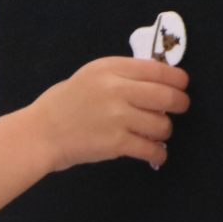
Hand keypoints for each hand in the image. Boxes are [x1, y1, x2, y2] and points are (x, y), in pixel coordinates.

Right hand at [31, 56, 190, 171]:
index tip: (182, 86)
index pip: (158, 70)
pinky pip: (151, 149)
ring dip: (165, 130)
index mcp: (110, 68)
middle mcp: (116, 89)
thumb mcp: (91, 76)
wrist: (40, 134)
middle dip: (180, 104)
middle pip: (167, 96)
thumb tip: (159, 81)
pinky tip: (156, 153)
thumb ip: (121, 76)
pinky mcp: (117, 143)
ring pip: (162, 124)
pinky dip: (159, 153)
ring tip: (156, 133)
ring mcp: (118, 117)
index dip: (177, 79)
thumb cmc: (63, 104)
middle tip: (179, 108)